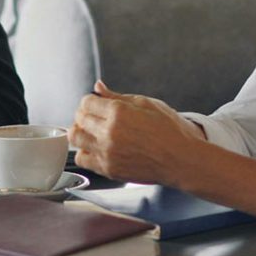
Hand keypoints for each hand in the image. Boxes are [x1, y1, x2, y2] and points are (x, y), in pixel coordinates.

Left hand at [68, 80, 203, 184]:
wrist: (180, 159)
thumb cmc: (168, 130)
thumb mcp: (146, 103)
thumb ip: (117, 95)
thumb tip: (98, 86)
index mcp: (118, 112)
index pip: (86, 102)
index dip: (90, 101)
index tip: (95, 104)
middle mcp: (109, 132)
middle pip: (79, 119)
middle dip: (84, 115)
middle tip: (94, 117)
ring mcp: (107, 152)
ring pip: (76, 139)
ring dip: (81, 132)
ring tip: (92, 132)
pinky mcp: (108, 169)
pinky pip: (82, 159)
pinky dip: (85, 152)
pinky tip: (96, 148)